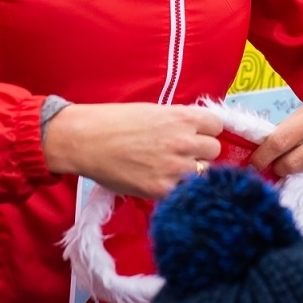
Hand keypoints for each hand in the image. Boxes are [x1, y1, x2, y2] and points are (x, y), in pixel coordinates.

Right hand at [42, 103, 222, 199]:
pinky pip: (183, 191)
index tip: (196, 135)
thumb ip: (177, 121)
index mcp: (182, 118)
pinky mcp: (162, 189)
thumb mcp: (153, 111)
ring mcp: (175, 168)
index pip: (217, 126)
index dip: (206, 131)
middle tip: (182, 154)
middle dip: (200, 152)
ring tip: (170, 169)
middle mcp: (184, 142)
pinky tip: (160, 181)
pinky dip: (175, 188)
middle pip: (214, 150)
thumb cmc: (114, 121)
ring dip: (191, 171)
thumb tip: (194, 132)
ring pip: (204, 173)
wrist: (86, 140)